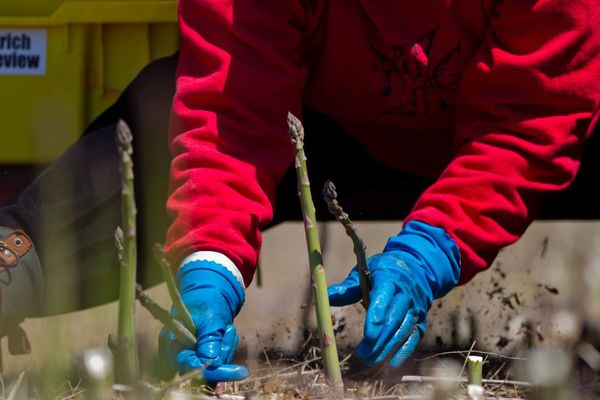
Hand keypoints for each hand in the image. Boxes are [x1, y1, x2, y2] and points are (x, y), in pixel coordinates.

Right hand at [159, 259, 247, 381]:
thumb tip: (213, 363)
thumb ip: (210, 340)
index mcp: (173, 342)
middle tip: (230, 330)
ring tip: (228, 328)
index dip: (216, 371)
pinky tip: (226, 334)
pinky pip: (215, 362)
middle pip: (203, 370)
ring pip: (212, 367)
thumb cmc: (206, 301)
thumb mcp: (211, 318)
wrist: (207, 294)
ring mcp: (187, 355)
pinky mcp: (198, 356)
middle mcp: (177, 353)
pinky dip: (224, 350)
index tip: (241, 371)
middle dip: (223, 354)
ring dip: (225, 350)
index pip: (192, 366)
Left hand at [328, 220, 460, 367]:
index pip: (383, 299)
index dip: (376, 318)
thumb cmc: (382, 271)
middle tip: (362, 355)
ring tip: (370, 360)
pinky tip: (392, 363)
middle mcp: (404, 294)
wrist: (416, 268)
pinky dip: (404, 351)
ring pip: (402, 330)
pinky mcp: (420, 319)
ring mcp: (414, 308)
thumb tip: (327, 296)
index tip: (367, 336)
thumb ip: (347, 288)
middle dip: (378, 339)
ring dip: (387, 348)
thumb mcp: (364, 272)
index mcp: (389, 279)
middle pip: (393, 319)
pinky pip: (413, 337)